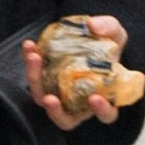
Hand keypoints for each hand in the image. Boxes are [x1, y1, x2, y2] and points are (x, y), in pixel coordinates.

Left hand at [22, 15, 128, 131]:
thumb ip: (109, 28)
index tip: (95, 98)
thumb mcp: (115, 33)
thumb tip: (94, 26)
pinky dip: (29, 63)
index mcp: (103, 98)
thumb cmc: (107, 44)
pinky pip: (34, 78)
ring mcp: (59, 96)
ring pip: (44, 101)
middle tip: (50, 98)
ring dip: (36, 82)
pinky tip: (29, 46)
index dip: (102, 110)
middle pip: (66, 118)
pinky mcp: (43, 81)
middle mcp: (79, 104)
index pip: (106, 114)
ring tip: (34, 58)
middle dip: (56, 111)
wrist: (88, 38)